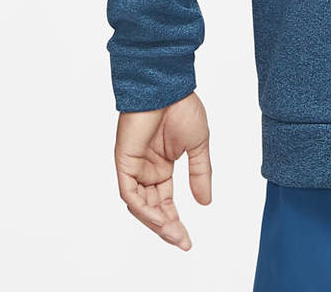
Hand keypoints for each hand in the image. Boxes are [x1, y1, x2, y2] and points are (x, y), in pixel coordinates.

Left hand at [114, 92, 211, 249]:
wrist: (168, 87)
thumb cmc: (182, 108)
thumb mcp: (198, 145)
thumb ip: (201, 173)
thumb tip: (205, 202)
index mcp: (162, 166)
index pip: (166, 201)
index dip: (176, 221)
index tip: (188, 239)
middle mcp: (146, 170)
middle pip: (153, 208)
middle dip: (167, 227)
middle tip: (182, 242)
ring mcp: (134, 167)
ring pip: (140, 205)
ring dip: (156, 222)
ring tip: (174, 233)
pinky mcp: (124, 163)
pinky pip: (130, 193)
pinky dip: (144, 208)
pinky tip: (159, 217)